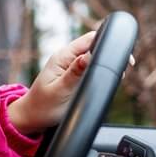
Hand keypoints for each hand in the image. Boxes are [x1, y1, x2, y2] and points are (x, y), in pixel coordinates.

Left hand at [7, 31, 121, 135]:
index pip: (90, 39)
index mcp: (62, 57)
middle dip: (110, 53)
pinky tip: (106, 78)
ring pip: (94, 55)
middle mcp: (66, 57)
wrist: (31, 118)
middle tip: (124, 68)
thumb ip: (74, 73)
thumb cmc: (43, 106)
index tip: (122, 57)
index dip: (108, 43)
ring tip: (117, 75)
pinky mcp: (73, 74)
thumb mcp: (60, 90)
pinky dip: (100, 70)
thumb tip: (89, 56)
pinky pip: (90, 66)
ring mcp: (70, 65)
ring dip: (106, 62)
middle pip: (95, 44)